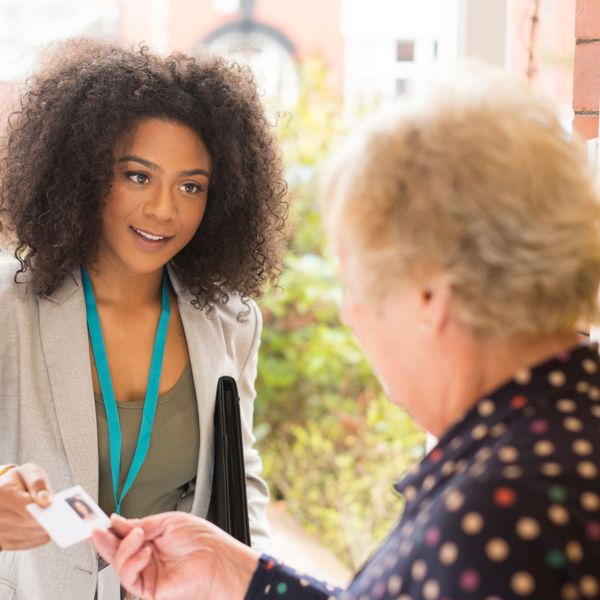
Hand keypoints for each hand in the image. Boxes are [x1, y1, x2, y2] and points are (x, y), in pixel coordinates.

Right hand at [0, 463, 52, 549]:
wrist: (2, 491)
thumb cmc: (19, 481)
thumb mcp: (29, 473)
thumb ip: (38, 484)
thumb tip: (46, 501)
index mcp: (3, 492)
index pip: (25, 505)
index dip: (42, 509)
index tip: (56, 509)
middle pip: (27, 522)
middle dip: (46, 520)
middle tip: (64, 518)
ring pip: (26, 534)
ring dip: (43, 530)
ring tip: (58, 523)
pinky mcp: (2, 540)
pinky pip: (23, 543)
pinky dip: (37, 538)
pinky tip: (47, 531)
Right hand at [93, 513, 258, 599]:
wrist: (217, 559)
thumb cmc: (202, 540)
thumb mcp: (167, 522)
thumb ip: (139, 524)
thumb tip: (117, 521)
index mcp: (152, 539)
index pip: (124, 535)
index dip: (109, 529)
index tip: (97, 521)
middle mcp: (147, 556)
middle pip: (116, 551)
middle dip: (104, 539)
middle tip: (96, 529)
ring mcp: (147, 573)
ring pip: (118, 564)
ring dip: (124, 547)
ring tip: (139, 537)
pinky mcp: (148, 589)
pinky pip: (129, 577)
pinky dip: (132, 562)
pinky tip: (145, 553)